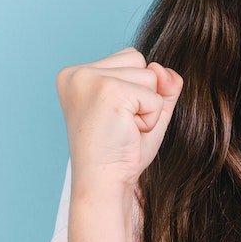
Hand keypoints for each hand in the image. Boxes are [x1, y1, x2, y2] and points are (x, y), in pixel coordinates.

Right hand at [55, 46, 184, 190]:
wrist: (104, 184)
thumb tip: (164, 69)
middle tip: (120, 125)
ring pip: (150, 74)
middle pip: (139, 60)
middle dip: (142, 95)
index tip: (114, 118)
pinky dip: (151, 118)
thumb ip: (161, 85)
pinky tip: (128, 132)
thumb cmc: (119, 152)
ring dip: (148, 107)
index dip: (135, 91)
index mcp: (76, 74)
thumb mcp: (145, 110)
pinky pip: (154, 96)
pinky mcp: (109, 91)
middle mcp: (77, 73)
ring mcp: (90, 79)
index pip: (130, 57)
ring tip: (124, 128)